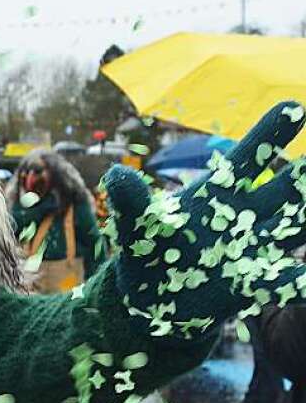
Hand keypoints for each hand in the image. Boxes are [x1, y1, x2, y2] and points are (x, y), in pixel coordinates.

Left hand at [104, 102, 305, 334]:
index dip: (270, 135)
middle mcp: (244, 216)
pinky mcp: (250, 284)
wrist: (146, 294)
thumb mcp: (134, 224)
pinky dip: (299, 282)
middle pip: (287, 190)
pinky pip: (281, 282)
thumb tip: (115, 176)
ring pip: (294, 228)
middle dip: (305, 177)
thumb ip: (130, 200)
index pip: (250, 158)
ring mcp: (252, 249)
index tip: (293, 107)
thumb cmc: (145, 248)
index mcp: (217, 193)